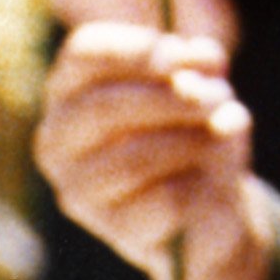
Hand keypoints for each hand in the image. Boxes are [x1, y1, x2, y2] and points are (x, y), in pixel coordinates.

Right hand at [33, 22, 274, 279]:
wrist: (208, 200)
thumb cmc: (195, 124)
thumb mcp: (205, 81)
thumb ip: (200, 68)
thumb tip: (192, 82)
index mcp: (70, 88)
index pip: (84, 52)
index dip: (134, 49)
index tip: (177, 54)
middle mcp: (58, 140)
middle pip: (104, 107)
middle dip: (173, 98)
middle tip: (219, 97)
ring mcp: (78, 191)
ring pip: (135, 158)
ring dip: (194, 140)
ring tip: (222, 133)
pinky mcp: (115, 231)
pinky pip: (164, 200)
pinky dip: (198, 182)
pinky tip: (205, 180)